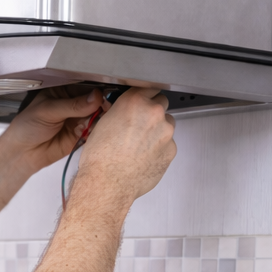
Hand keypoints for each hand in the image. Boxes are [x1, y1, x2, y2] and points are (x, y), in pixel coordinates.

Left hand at [0, 89, 109, 174]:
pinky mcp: (81, 135)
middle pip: (96, 101)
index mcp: (64, 91)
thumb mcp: (47, 110)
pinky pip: (95, 130)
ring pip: (98, 115)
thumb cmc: (27, 127)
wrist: (23, 153)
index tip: (102, 95)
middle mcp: (74, 104)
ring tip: (92, 121)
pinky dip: (96, 130)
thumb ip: (72, 105)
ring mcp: (79, 119)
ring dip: (99, 118)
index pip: (85, 86)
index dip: (96, 90)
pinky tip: (89, 131)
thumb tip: (95, 97)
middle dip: (101, 105)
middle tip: (102, 109)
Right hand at [72, 88, 175, 202]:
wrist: (107, 184)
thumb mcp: (102, 125)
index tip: (142, 101)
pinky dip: (159, 149)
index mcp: (135, 102)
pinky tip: (144, 157)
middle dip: (152, 113)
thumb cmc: (100, 159)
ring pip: (167, 125)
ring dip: (157, 131)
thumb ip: (119, 113)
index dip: (144, 96)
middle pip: (161, 104)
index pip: (148, 87)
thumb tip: (123, 113)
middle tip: (138, 127)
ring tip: (139, 146)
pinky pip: (168, 145)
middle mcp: (153, 113)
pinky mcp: (171, 150)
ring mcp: (166, 132)